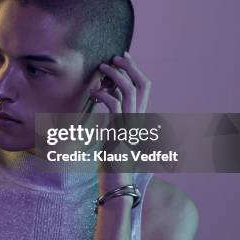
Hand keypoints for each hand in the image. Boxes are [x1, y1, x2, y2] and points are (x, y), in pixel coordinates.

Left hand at [88, 51, 151, 192]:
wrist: (116, 181)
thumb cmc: (114, 160)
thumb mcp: (115, 132)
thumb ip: (115, 114)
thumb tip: (106, 94)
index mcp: (140, 118)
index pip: (145, 87)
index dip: (135, 70)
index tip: (123, 58)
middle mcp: (140, 119)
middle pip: (142, 85)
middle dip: (129, 67)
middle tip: (114, 58)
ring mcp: (131, 125)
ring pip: (129, 91)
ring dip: (115, 76)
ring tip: (101, 69)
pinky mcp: (119, 132)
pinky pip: (114, 105)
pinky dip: (103, 94)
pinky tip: (94, 94)